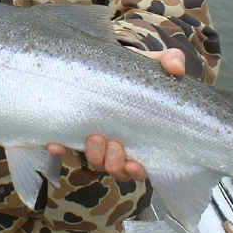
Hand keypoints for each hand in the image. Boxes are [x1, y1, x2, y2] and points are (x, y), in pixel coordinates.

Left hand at [46, 48, 186, 181]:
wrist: (102, 62)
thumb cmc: (131, 70)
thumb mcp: (150, 64)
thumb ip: (168, 61)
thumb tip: (177, 68)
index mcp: (137, 136)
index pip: (139, 166)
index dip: (137, 171)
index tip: (134, 165)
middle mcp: (115, 144)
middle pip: (114, 168)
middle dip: (113, 161)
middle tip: (113, 143)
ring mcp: (93, 140)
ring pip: (94, 162)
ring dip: (94, 155)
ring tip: (95, 137)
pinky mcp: (71, 131)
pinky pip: (63, 147)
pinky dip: (59, 148)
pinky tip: (55, 144)